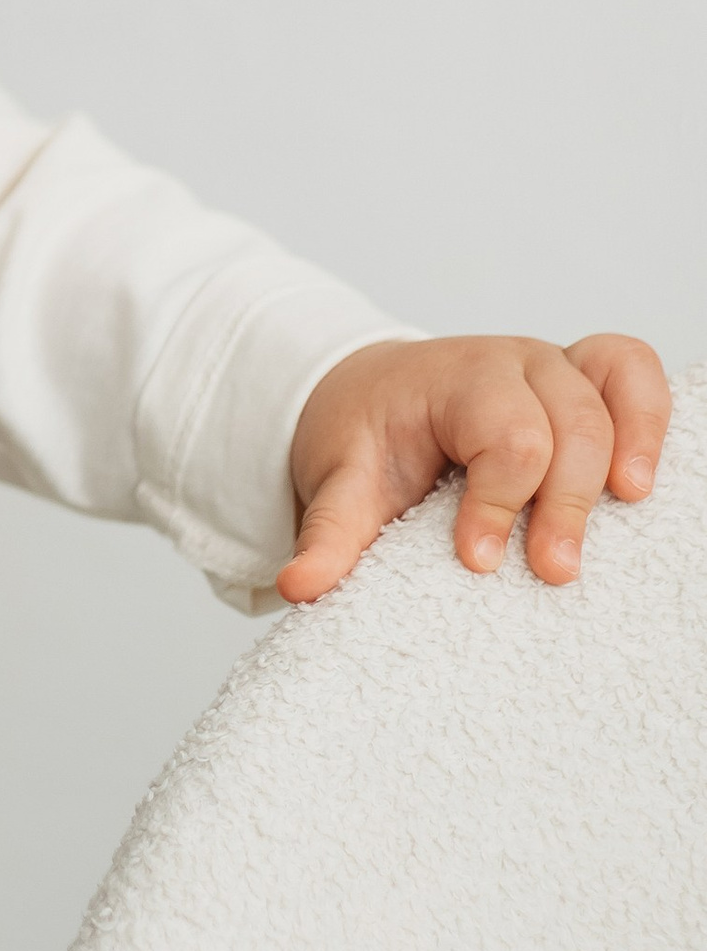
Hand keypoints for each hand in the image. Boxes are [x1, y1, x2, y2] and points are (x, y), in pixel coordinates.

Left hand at [278, 333, 669, 604]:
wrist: (374, 394)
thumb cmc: (370, 437)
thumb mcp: (340, 483)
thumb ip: (329, 535)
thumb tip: (298, 587)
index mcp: (453, 379)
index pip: (503, 434)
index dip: (498, 500)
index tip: (476, 559)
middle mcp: (513, 363)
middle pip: (568, 421)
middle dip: (564, 499)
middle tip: (551, 570)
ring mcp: (557, 367)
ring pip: (613, 393)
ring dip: (627, 450)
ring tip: (625, 506)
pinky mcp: (587, 385)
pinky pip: (636, 374)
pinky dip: (652, 415)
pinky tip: (648, 477)